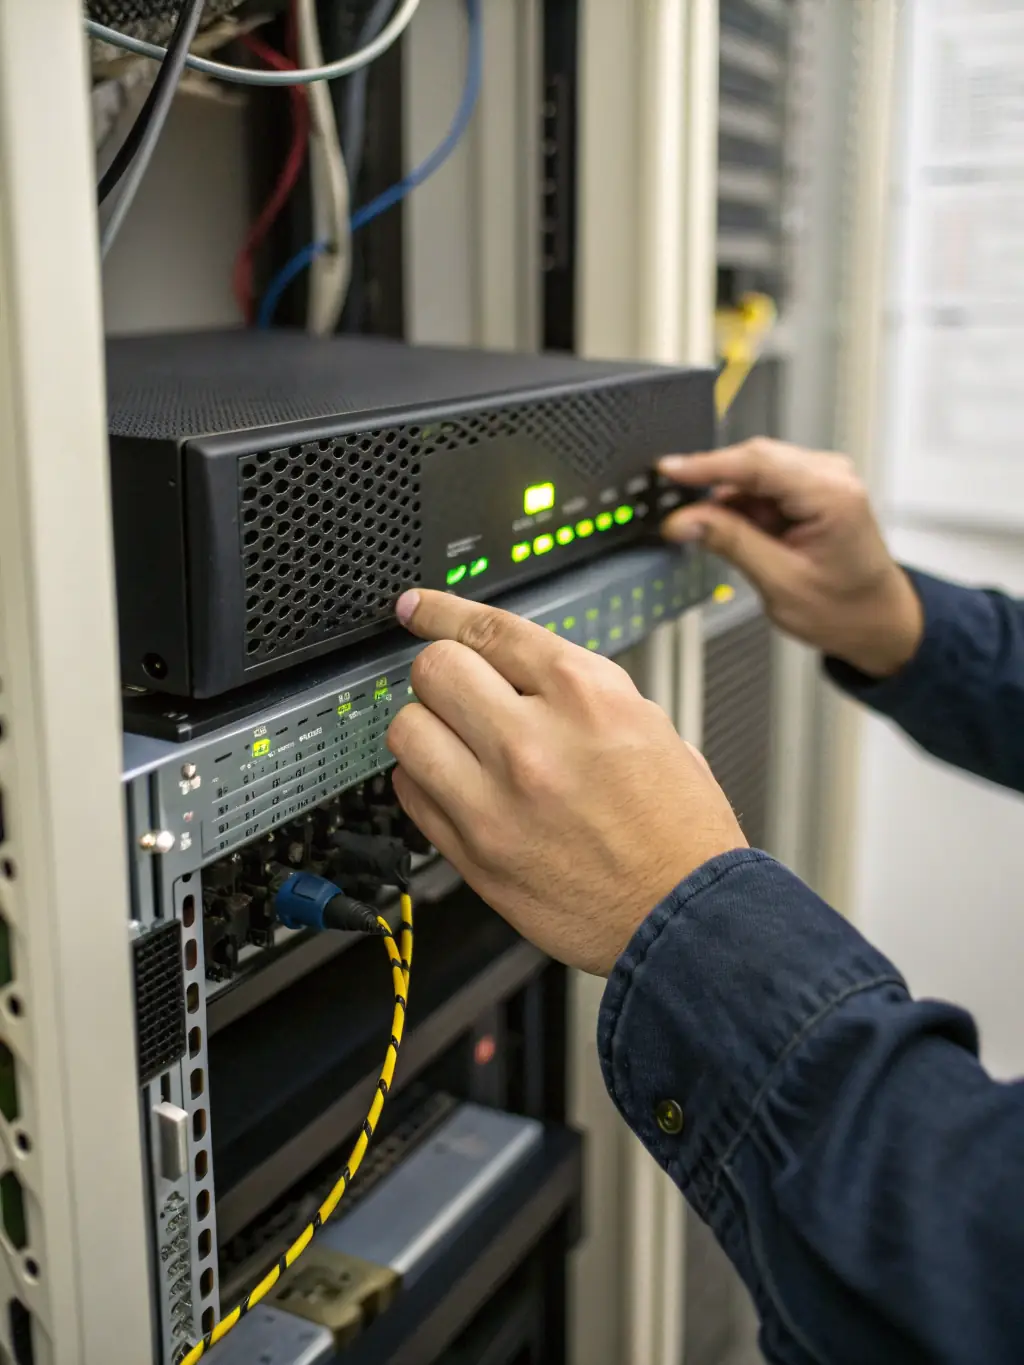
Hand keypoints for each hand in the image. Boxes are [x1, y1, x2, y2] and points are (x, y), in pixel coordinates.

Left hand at [386, 591, 745, 975]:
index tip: (418, 609)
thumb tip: (517, 670)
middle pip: (434, 670)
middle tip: (456, 693)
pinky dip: (423, 784)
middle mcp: (533, 741)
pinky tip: (455, 788)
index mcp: (585, 696)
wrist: (686, 918)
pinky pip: (410, 795)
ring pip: (407, 730)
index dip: (441, 611)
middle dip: (442, 674)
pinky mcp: (473, 854)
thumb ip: (576, 689)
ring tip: (455, 745)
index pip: (487, 629)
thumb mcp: (648, 725)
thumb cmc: (679, 830)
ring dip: (426, 729)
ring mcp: (496, 801)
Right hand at [660, 438, 923, 676]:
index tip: (668, 470)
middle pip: (754, 460)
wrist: (878, 620)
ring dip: (728, 500)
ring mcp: (823, 479)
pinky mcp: (811, 489)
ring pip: (754, 473)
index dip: (707, 465)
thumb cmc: (844, 609)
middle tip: (675, 512)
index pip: (758, 464)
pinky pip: (764, 486)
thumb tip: (684, 519)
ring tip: (709, 534)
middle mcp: (832, 476)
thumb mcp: (780, 584)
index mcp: (833, 495)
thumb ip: (731, 543)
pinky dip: (742, 507)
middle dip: (712, 484)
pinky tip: (733, 531)